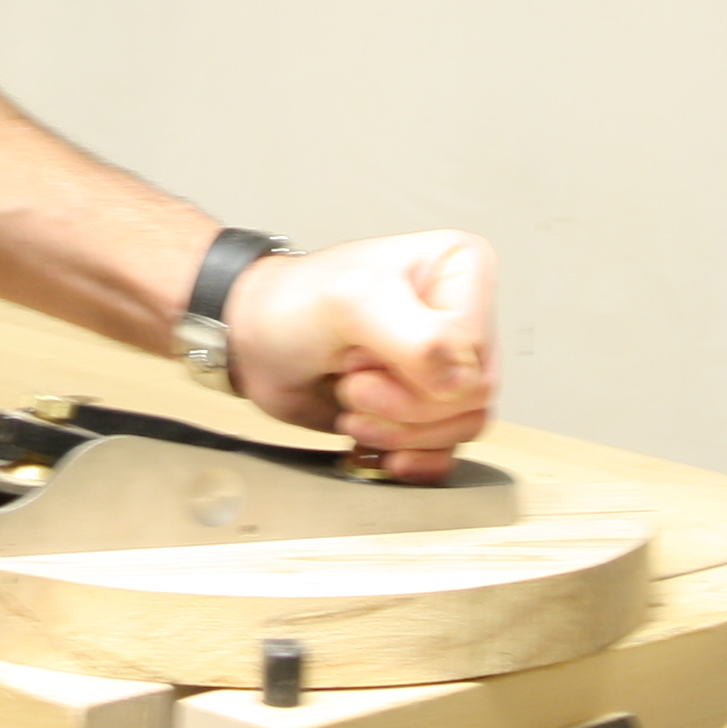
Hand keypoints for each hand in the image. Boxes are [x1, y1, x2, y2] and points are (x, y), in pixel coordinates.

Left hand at [219, 231, 496, 479]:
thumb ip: (415, 339)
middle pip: (470, 395)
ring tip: (351, 409)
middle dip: (401, 406)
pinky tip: (378, 451)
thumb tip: (461, 385)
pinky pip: (450, 449)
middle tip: (350, 386)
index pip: (471, 350)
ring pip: (462, 427)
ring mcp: (450, 365)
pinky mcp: (431, 406)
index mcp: (462, 268)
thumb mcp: (350, 302)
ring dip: (400, 433)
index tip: (356, 354)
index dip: (413, 370)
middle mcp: (465, 315)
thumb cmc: (294, 305)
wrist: (255, 342)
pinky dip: (412, 459)